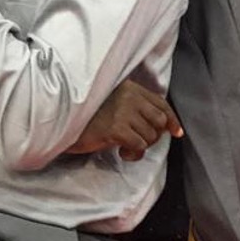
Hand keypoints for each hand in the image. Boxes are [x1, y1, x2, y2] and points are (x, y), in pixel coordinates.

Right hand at [65, 79, 182, 160]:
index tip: (176, 132)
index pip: (161, 102)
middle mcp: (129, 95)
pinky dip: (134, 153)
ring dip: (142, 146)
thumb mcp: (113, 104)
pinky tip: (121, 152)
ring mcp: (123, 111)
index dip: (171, 119)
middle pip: (159, 120)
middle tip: (140, 142)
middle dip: (154, 135)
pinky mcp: (116, 128)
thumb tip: (160, 125)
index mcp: (129, 87)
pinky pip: (139, 145)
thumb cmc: (87, 115)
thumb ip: (133, 106)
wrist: (63, 121)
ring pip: (150, 135)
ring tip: (126, 147)